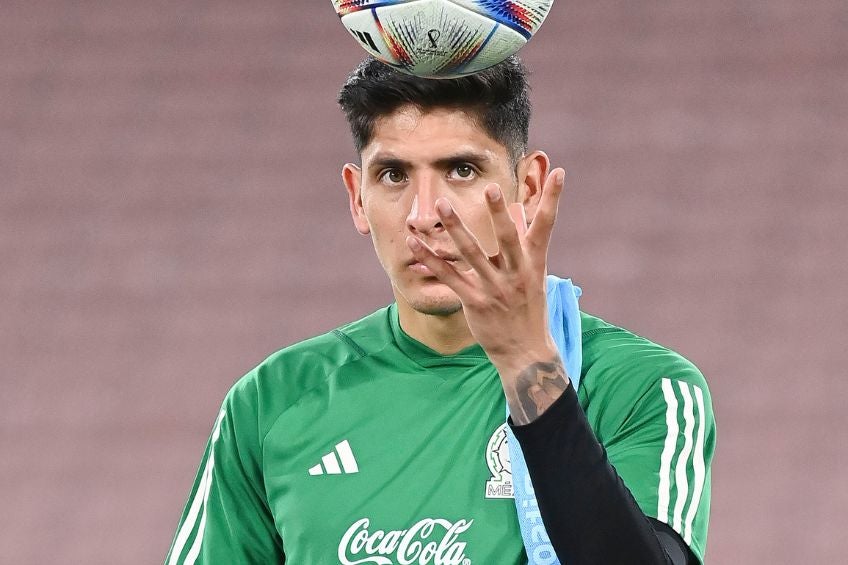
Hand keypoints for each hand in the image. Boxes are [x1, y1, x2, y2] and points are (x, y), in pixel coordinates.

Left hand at [406, 168, 568, 423]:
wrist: (526, 353)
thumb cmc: (529, 310)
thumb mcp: (534, 277)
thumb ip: (525, 246)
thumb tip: (518, 213)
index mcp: (535, 264)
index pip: (546, 226)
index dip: (553, 199)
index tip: (559, 173)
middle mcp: (517, 274)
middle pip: (508, 238)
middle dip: (499, 213)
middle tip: (490, 187)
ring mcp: (496, 288)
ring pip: (473, 254)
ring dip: (456, 228)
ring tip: (443, 205)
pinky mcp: (475, 302)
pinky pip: (450, 277)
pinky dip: (431, 259)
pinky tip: (416, 244)